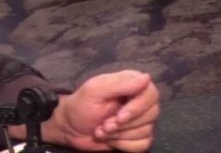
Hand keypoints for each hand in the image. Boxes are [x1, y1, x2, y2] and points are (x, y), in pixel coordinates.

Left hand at [42, 70, 158, 151]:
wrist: (70, 128)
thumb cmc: (80, 106)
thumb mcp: (94, 91)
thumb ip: (120, 84)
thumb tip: (146, 77)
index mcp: (130, 84)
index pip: (151, 94)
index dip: (137, 108)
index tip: (120, 116)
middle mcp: (138, 101)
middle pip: (151, 115)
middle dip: (124, 124)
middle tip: (105, 124)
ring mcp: (139, 120)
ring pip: (146, 131)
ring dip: (120, 135)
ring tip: (102, 129)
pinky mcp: (137, 136)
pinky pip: (143, 144)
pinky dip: (124, 145)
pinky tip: (110, 139)